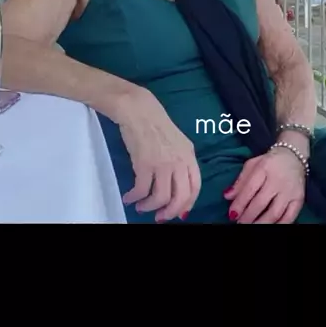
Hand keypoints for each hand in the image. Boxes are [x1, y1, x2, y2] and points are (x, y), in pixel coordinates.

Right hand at [118, 90, 200, 221]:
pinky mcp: (144, 163)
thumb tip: (176, 186)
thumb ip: (180, 162)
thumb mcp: (177, 142)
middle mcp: (179, 161)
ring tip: (140, 206)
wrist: (138, 110)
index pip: (195, 186)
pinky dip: (134, 197)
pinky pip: (141, 190)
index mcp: (189, 155)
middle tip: (159, 216)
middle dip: (169, 212)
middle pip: (180, 197)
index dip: (187, 204)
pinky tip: (129, 197)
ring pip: (160, 197)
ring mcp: (162, 163)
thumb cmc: (156, 124)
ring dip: (149, 207)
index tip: (178, 213)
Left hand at [223, 148, 305, 223]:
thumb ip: (240, 181)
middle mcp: (278, 180)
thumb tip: (227, 196)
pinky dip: (279, 225)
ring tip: (251, 227)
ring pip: (275, 213)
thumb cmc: (269, 162)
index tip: (232, 214)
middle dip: (248, 216)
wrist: (294, 155)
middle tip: (240, 223)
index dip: (240, 204)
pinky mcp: (299, 199)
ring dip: (261, 222)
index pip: (250, 189)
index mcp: (264, 168)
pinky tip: (269, 226)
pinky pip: (289, 217)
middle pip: (261, 203)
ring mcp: (290, 191)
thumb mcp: (252, 165)